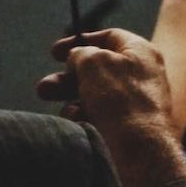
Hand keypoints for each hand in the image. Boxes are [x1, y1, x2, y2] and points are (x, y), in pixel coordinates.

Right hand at [37, 29, 185, 186]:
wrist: (140, 148)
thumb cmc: (120, 99)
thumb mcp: (95, 62)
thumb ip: (82, 53)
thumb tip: (78, 58)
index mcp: (141, 52)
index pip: (109, 37)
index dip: (80, 41)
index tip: (53, 53)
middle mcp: (141, 75)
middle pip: (97, 70)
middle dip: (66, 79)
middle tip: (44, 89)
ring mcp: (135, 102)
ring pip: (93, 95)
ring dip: (69, 100)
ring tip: (57, 114)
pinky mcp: (127, 126)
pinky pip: (98, 117)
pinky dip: (83, 118)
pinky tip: (78, 122)